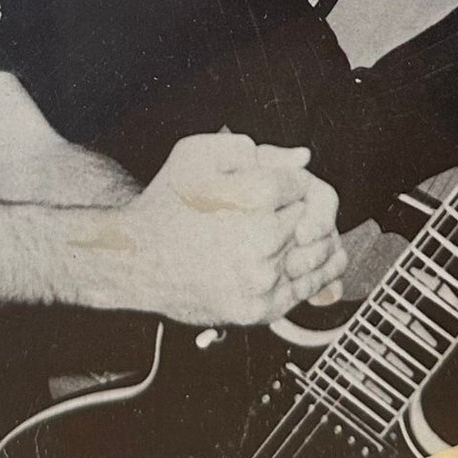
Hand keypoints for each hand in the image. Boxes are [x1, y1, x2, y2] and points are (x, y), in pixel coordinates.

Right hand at [122, 134, 345, 327]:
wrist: (137, 260)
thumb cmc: (167, 204)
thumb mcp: (198, 153)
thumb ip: (252, 148)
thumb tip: (301, 159)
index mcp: (255, 195)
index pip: (305, 184)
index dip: (292, 182)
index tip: (278, 188)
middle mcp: (264, 238)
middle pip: (316, 220)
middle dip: (306, 211)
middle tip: (288, 211)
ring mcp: (263, 277)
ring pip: (319, 257)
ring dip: (319, 243)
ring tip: (308, 237)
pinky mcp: (260, 308)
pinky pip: (306, 290)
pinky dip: (315, 276)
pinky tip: (309, 266)